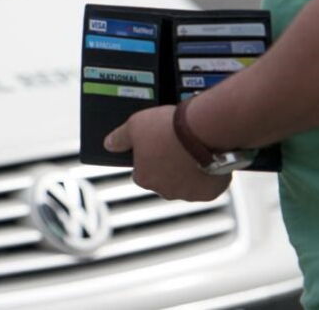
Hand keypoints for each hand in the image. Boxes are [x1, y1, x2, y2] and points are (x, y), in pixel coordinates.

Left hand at [105, 106, 231, 201]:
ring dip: (187, 171)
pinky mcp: (209, 193)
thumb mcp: (135, 124)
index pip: (140, 172)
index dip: (148, 158)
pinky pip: (206, 186)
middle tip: (176, 145)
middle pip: (163, 180)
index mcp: (143, 178)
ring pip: (185, 184)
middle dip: (168, 166)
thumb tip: (109, 144)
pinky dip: (207, 175)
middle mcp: (164, 191)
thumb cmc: (168, 128)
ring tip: (193, 150)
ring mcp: (188, 193)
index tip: (157, 145)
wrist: (203, 130)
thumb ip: (120, 138)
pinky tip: (207, 158)